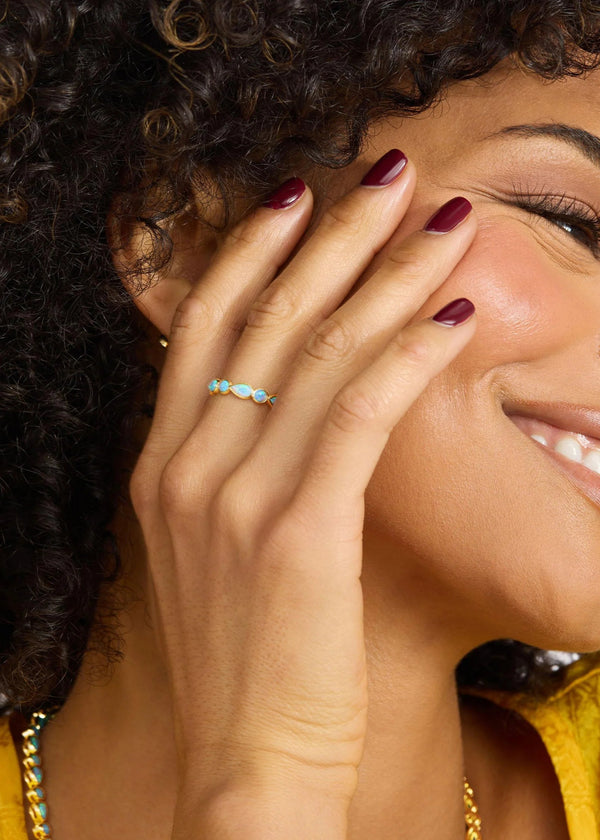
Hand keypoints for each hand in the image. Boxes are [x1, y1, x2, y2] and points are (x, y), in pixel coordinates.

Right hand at [129, 151, 476, 837]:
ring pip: (321, 353)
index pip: (202, 327)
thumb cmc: (245, 654)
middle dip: (333, 235)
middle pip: (267, 318)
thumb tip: (290, 400)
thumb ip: (235, 468)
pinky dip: (409, 358)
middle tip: (389, 174)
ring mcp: (235, 496)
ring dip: (389, 277)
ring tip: (444, 223)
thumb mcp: (215, 547)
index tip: (296, 195)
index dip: (249, 252)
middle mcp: (187, 466)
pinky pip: (359, 416)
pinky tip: (453, 317)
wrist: (246, 760)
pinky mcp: (298, 531)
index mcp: (162, 466)